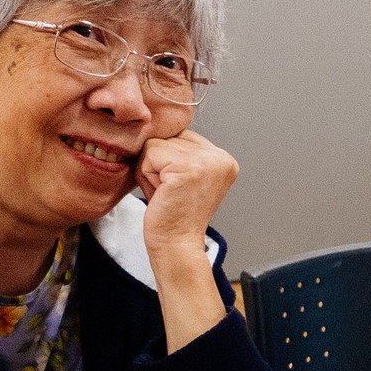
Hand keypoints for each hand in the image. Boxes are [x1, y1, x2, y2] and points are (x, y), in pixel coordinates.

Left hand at [137, 129, 237, 255]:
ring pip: (156, 145)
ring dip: (151, 171)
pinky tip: (161, 194)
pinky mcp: (186, 167)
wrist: (176, 245)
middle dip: (159, 165)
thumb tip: (157, 125)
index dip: (169, 160)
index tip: (178, 188)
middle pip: (168, 138)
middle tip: (171, 192)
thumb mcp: (185, 176)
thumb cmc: (174, 214)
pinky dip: (146, 175)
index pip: (182, 136)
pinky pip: (149, 155)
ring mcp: (205, 161)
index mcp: (224, 159)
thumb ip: (181, 151)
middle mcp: (219, 157)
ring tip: (166, 193)